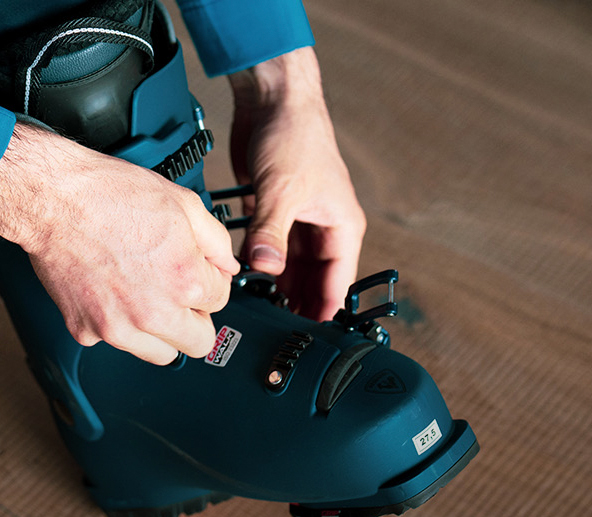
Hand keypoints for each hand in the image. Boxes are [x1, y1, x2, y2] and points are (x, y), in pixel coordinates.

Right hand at [0, 124, 239, 364]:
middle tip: (179, 293)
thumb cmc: (110, 194)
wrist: (54, 198)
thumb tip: (228, 266)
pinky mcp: (85, 330)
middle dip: (195, 318)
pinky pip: (114, 342)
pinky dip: (116, 324)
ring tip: (145, 295)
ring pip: (160, 353)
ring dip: (161, 331)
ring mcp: (117, 328)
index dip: (211, 282)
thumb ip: (216, 241)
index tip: (196, 272)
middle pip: (199, 343)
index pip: (221, 301)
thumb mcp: (183, 203)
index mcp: (185, 281)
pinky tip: (110, 292)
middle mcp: (154, 313)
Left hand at [227, 47, 367, 320]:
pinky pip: (272, 251)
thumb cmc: (297, 136)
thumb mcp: (283, 190)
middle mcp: (325, 228)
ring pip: (292, 269)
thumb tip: (265, 269)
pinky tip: (248, 284)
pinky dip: (261, 266)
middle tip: (277, 333)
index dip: (323, 312)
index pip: (338, 283)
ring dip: (278, 288)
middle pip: (315, 281)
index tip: (307, 339)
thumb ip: (272, 233)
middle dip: (299, 305)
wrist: (273, 101)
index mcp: (343, 226)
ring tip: (261, 315)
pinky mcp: (276, 213)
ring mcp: (299, 222)